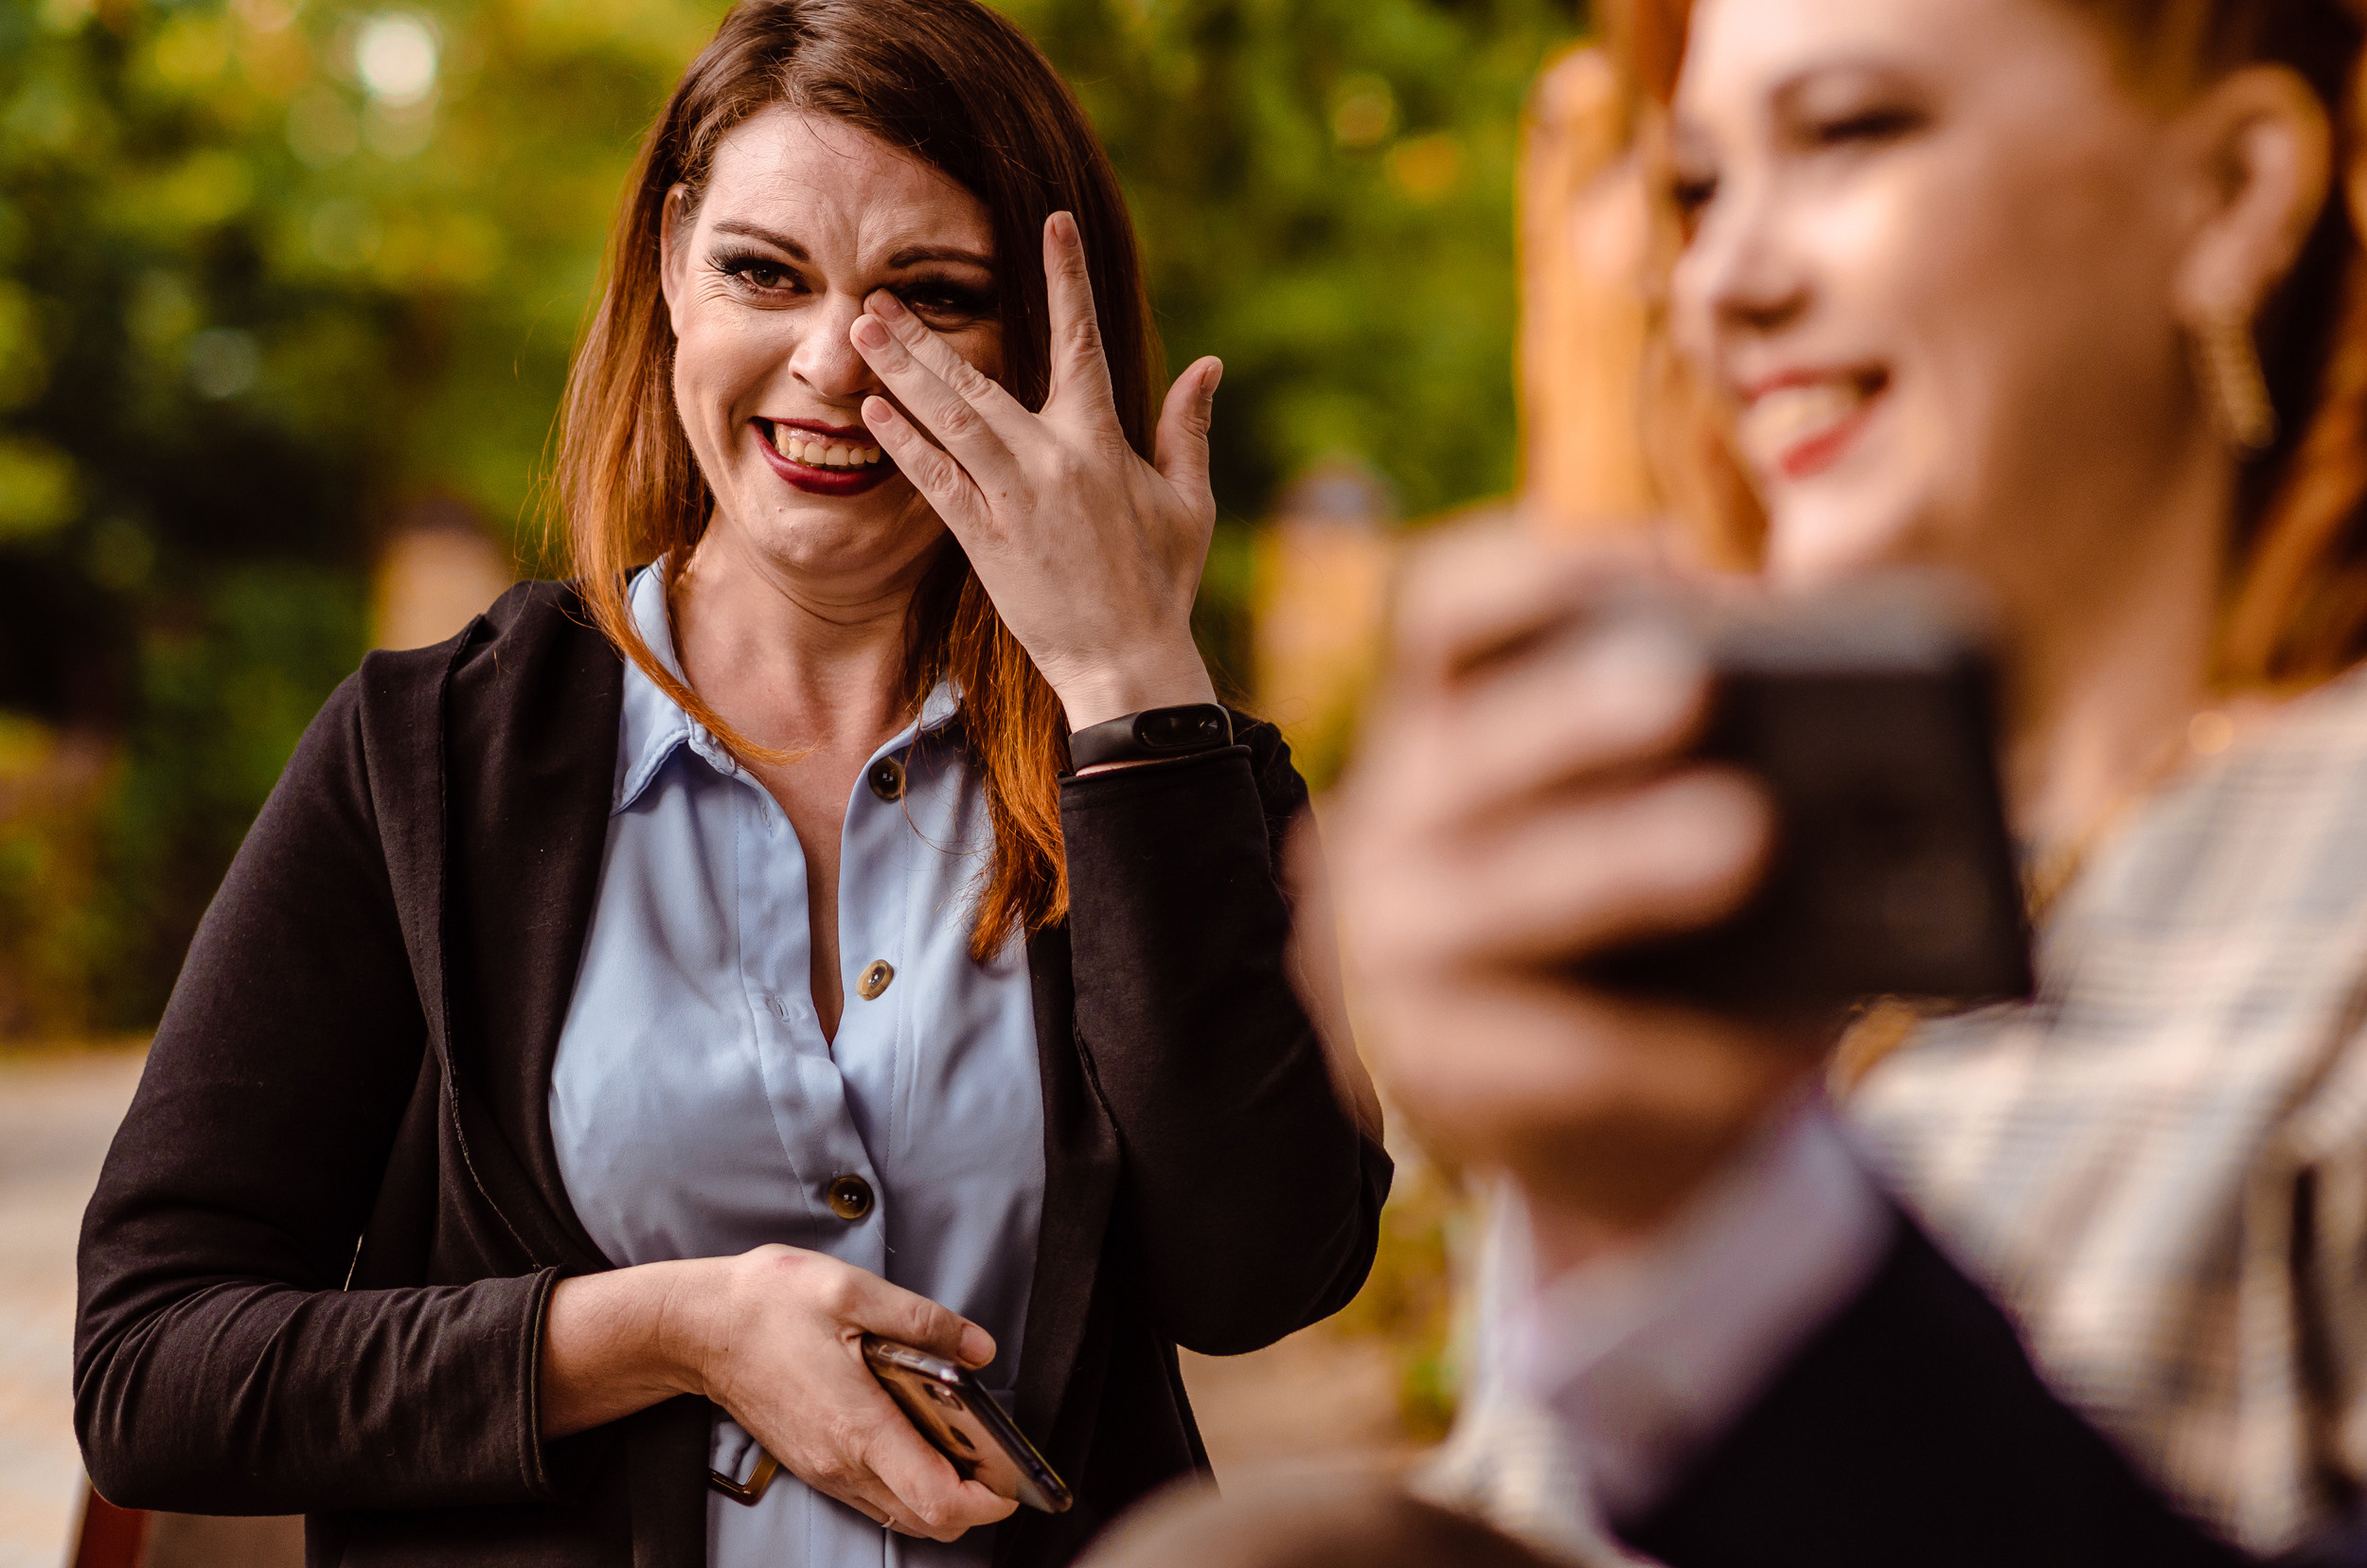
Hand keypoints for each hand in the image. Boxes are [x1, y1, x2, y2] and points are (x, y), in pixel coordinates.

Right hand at [541, 1247, 1015, 1540]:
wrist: (698, 1328)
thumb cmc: (767, 1306)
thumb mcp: (854, 1291)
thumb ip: (926, 1321)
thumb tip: (979, 1347)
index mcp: (860, 1427)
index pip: (939, 1501)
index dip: (989, 1499)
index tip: (1014, 1475)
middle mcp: (842, 1463)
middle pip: (927, 1521)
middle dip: (974, 1500)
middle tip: (996, 1454)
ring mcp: (825, 1470)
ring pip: (901, 1514)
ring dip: (941, 1493)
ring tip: (964, 1443)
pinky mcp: (815, 1464)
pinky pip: (875, 1496)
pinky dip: (909, 1482)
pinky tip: (919, 1435)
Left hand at [850, 211, 1220, 730]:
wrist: (1126, 660)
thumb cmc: (1161, 582)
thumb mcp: (1189, 501)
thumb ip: (1188, 429)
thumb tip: (1209, 364)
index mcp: (1102, 440)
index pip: (1081, 340)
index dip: (1066, 278)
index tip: (1051, 224)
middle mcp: (1052, 458)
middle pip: (979, 379)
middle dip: (926, 334)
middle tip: (878, 293)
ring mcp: (1014, 497)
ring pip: (948, 420)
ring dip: (901, 373)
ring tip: (862, 333)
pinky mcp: (986, 539)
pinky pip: (935, 480)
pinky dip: (904, 443)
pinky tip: (873, 410)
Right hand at [1326, 530, 1825, 1271]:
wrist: (1607, 1137)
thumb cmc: (1659, 944)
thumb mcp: (1677, 833)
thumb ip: (1727, 773)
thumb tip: (1844, 747)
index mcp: (1446, 732)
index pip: (1446, 614)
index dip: (1538, 574)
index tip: (1659, 557)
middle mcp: (1391, 826)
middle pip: (1465, 748)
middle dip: (1575, 713)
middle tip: (1693, 685)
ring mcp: (1395, 954)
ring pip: (1497, 894)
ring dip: (1620, 861)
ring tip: (1744, 836)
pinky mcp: (1439, 1075)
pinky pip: (1559, 1054)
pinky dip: (1670, 1052)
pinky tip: (1761, 1058)